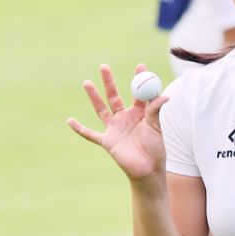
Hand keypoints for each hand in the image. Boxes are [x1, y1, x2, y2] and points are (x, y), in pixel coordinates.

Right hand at [67, 64, 168, 181]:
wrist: (148, 170)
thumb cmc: (156, 149)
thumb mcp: (156, 127)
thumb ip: (156, 110)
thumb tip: (165, 95)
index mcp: (139, 114)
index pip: (138, 93)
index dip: (139, 79)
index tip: (140, 65)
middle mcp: (125, 119)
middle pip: (114, 97)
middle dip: (109, 82)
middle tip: (103, 66)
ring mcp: (114, 129)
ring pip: (101, 109)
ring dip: (93, 97)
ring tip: (87, 82)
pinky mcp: (107, 141)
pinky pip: (90, 134)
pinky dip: (80, 129)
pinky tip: (69, 121)